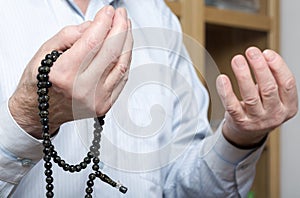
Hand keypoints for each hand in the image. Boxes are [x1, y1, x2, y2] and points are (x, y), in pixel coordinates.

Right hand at [9, 6, 132, 137]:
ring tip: (125, 27)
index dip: (104, 22)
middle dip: (120, 28)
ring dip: (127, 42)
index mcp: (63, 74)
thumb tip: (95, 25)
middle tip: (121, 14)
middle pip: (111, 52)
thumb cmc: (40, 82)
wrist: (40, 113)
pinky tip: (124, 48)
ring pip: (121, 65)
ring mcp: (96, 99)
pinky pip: (122, 79)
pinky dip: (125, 60)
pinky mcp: (104, 106)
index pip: (92, 41)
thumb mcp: (45, 52)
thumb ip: (70, 35)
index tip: (108, 11)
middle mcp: (82, 89)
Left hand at [216, 47, 297, 147]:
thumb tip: (263, 55)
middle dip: (259, 67)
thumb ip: (272, 77)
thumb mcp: (274, 95)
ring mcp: (257, 120)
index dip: (277, 66)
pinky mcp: (240, 122)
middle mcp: (275, 115)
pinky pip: (232, 106)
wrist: (248, 132)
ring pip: (250, 97)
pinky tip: (222, 79)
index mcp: (288, 106)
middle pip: (268, 88)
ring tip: (237, 60)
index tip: (266, 53)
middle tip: (251, 51)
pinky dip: (226, 91)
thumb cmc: (262, 107)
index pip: (287, 84)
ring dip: (243, 75)